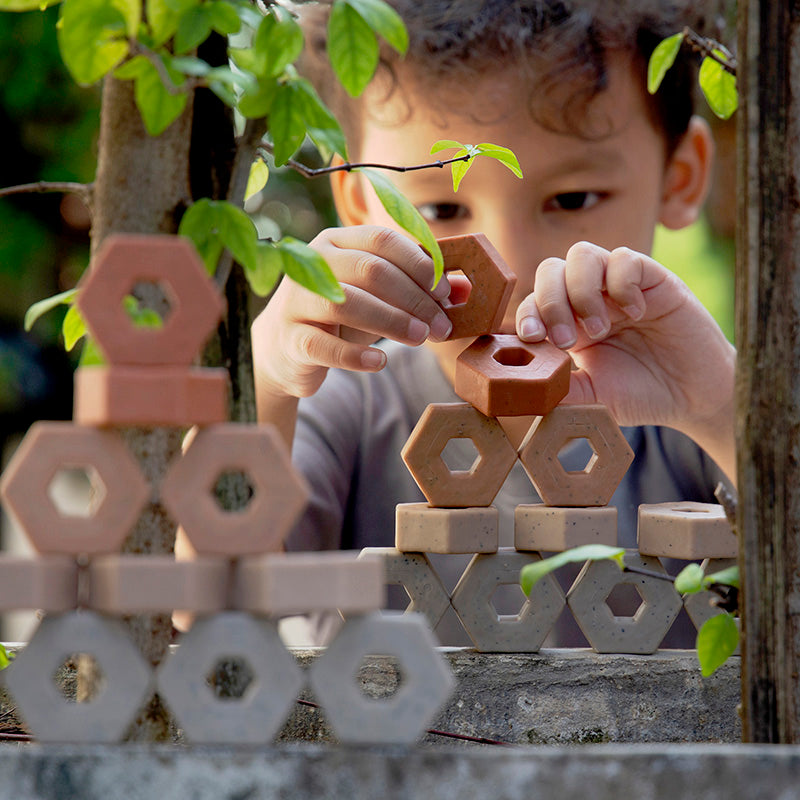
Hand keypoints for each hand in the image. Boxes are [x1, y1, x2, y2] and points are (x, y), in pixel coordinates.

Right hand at [252, 225, 452, 398]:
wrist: (286, 349)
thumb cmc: (341, 317)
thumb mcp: (380, 298)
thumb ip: (420, 290)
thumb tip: (466, 290)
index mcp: (337, 241)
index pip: (383, 240)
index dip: (419, 264)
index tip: (444, 292)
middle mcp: (313, 264)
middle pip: (371, 270)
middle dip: (414, 299)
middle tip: (441, 326)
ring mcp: (297, 300)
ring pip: (348, 304)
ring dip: (393, 322)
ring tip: (421, 339)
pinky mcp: (290, 338)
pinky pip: (324, 346)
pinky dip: (356, 356)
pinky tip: (380, 363)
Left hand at [515, 242, 734, 436]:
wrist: (693, 397)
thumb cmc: (639, 395)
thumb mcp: (591, 398)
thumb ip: (559, 390)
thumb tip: (521, 392)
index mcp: (567, 323)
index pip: (533, 301)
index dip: (527, 313)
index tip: (531, 337)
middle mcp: (588, 298)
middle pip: (550, 270)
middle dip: (550, 303)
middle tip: (566, 341)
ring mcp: (618, 285)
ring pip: (581, 255)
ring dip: (581, 291)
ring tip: (599, 329)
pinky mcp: (653, 278)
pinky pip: (625, 258)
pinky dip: (621, 283)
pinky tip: (634, 313)